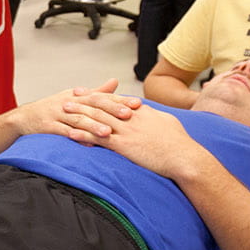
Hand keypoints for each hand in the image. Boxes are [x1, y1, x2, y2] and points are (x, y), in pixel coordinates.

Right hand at [11, 79, 126, 139]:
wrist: (24, 118)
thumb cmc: (53, 108)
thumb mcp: (74, 97)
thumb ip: (96, 92)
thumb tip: (115, 82)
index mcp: (78, 95)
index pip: (102, 96)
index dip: (119, 100)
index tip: (137, 104)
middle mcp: (69, 102)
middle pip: (93, 105)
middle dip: (111, 110)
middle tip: (128, 115)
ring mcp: (58, 114)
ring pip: (79, 119)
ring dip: (94, 126)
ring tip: (109, 133)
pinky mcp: (48, 126)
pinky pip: (63, 132)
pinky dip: (75, 137)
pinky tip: (87, 144)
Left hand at [69, 99, 208, 179]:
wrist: (184, 157)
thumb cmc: (180, 143)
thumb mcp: (167, 122)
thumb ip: (154, 115)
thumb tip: (147, 112)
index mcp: (142, 111)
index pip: (116, 100)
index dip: (100, 95)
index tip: (87, 92)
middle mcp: (131, 117)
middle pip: (103, 105)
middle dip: (84, 100)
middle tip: (70, 96)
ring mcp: (126, 130)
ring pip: (97, 118)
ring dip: (79, 114)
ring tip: (64, 110)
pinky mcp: (123, 146)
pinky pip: (97, 138)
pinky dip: (83, 135)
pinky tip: (71, 133)